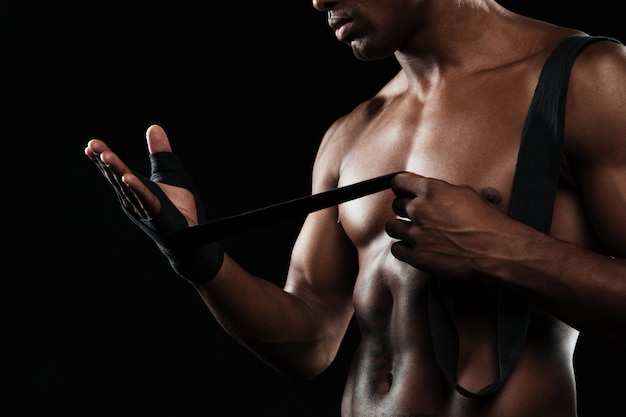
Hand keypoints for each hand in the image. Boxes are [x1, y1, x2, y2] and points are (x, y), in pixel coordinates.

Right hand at [85, 124, 223, 283]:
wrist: (192, 236)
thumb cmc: (179, 208)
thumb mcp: (170, 173)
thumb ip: (161, 153)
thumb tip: (153, 127)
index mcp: (135, 189)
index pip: (117, 170)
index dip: (103, 158)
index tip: (90, 145)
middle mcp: (134, 199)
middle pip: (117, 176)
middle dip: (104, 162)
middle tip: (91, 146)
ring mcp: (144, 208)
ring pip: (128, 187)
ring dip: (117, 172)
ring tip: (105, 156)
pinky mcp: (157, 215)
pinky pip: (146, 200)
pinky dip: (137, 189)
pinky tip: (128, 178)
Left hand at [385, 172, 514, 278]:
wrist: (496, 250)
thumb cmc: (487, 223)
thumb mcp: (465, 194)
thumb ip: (441, 191)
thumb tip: (429, 191)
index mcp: (432, 191)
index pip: (399, 182)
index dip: (400, 187)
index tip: (402, 191)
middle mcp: (420, 210)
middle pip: (396, 205)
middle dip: (405, 210)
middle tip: (417, 216)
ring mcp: (417, 234)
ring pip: (391, 227)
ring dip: (400, 228)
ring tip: (413, 232)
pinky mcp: (418, 256)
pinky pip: (396, 249)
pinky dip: (403, 248)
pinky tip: (413, 247)